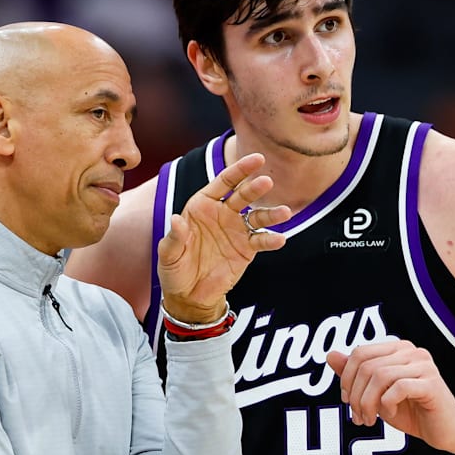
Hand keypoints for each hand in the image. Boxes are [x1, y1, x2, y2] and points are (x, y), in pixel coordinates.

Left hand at [157, 153, 290, 323]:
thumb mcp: (169, 255)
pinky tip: (279, 239)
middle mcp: (222, 213)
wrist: (189, 296)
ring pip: (257, 216)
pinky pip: (261, 241)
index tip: (256, 159)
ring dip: (271, 213)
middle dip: (255, 187)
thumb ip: (174, 237)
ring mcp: (237, 230)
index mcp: (202, 205)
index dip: (239, 170)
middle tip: (267, 181)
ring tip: (285, 212)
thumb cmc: (174, 270)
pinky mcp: (247, 249)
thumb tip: (176, 220)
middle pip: (242, 195)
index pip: (223, 182)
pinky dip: (271, 240)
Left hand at [326, 340, 454, 450]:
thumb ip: (355, 374)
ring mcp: (423, 365)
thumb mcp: (376, 393)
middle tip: (358, 416)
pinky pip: (398, 388)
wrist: (445, 430)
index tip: (346, 401)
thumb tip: (330, 355)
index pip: (360, 353)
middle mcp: (411, 351)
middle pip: (367, 365)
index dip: (346, 378)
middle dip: (355, 394)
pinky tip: (390, 414)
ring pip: (380, 376)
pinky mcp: (431, 383)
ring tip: (370, 419)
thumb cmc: (412, 410)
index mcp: (396, 348)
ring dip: (368, 403)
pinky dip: (387, 404)